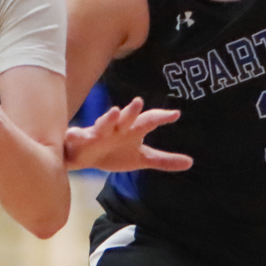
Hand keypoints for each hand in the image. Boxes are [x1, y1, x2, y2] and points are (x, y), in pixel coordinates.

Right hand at [64, 98, 193, 171]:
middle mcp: (117, 128)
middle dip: (133, 111)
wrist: (85, 157)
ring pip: (103, 124)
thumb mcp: (141, 158)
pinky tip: (74, 134)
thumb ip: (163, 160)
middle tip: (140, 102)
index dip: (161, 117)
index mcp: (132, 130)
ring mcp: (98, 133)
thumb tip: (191, 162)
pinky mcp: (80, 140)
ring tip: (115, 112)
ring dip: (108, 118)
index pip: (148, 121)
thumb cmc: (114, 152)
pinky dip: (75, 135)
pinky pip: (76, 137)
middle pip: (127, 118)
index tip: (176, 115)